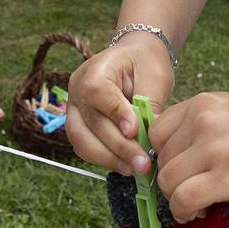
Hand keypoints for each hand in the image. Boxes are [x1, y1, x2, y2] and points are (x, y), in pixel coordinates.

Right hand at [64, 34, 176, 176]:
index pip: (97, 92)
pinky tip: (125, 165)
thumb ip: (149, 104)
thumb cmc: (145, 63)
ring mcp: (74, 108)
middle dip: (119, 147)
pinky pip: (84, 147)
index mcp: (96, 69)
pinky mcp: (78, 125)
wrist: (135, 58)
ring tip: (134, 169)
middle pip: (91, 122)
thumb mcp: (154, 76)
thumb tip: (149, 139)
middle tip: (143, 163)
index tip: (135, 131)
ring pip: (81, 139)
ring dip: (108, 159)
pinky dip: (103, 159)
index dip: (115, 113)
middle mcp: (77, 89)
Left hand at [149, 90, 228, 223]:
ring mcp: (213, 147)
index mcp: (202, 104)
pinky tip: (200, 212)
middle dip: (171, 183)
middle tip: (193, 193)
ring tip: (198, 205)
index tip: (179, 172)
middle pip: (159, 160)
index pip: (156, 133)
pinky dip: (185, 212)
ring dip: (177, 200)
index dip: (164, 158)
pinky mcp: (228, 175)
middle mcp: (202, 121)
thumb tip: (183, 164)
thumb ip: (205, 131)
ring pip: (167, 182)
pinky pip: (184, 199)